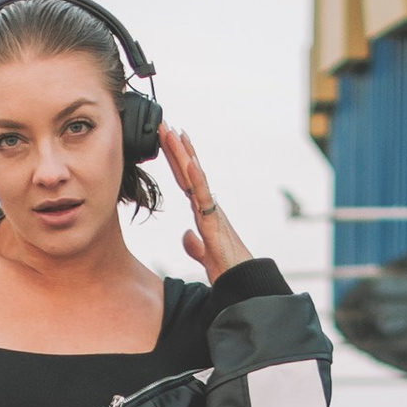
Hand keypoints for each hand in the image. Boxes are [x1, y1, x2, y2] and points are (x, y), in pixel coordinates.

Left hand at [160, 123, 245, 281]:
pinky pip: (203, 195)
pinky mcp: (214, 221)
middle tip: (164, 124)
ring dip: (183, 154)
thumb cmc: (227, 269)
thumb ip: (194, 244)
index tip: (167, 140)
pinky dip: (197, 178)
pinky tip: (189, 161)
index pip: (185, 180)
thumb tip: (187, 236)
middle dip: (176, 148)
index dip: (176, 160)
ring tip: (173, 132)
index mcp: (203, 212)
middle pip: (188, 171)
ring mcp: (211, 211)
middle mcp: (208, 206)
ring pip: (195, 177)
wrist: (241, 282)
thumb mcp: (204, 255)